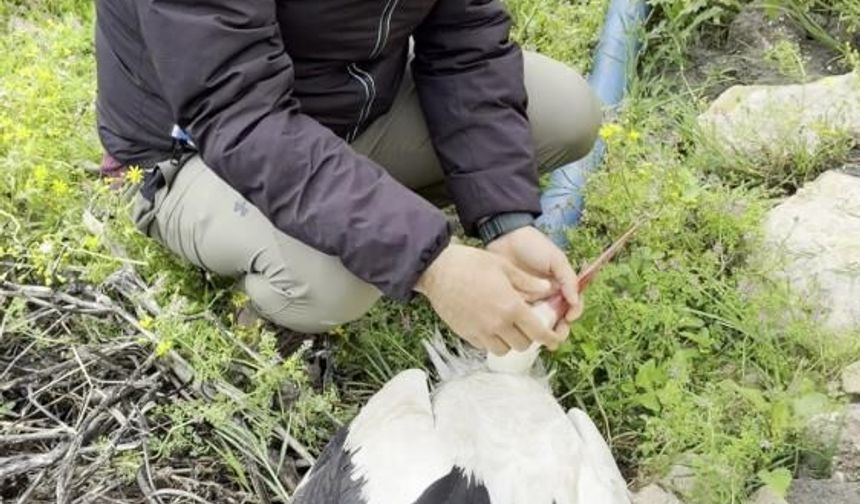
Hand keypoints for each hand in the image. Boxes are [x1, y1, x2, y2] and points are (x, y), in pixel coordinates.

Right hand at [415, 243, 563, 354]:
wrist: (436, 270)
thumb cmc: (470, 263)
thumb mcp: (503, 266)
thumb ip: (527, 282)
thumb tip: (547, 290)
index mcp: (511, 306)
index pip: (538, 332)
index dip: (550, 338)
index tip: (555, 339)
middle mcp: (498, 324)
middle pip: (522, 345)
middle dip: (529, 338)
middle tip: (527, 327)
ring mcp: (480, 331)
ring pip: (504, 349)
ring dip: (510, 341)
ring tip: (508, 327)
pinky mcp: (465, 334)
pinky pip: (485, 346)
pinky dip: (492, 340)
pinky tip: (490, 325)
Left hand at [486, 226, 583, 337]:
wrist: (505, 237)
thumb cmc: (533, 245)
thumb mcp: (555, 259)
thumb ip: (568, 278)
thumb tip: (574, 301)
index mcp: (560, 287)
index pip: (572, 307)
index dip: (572, 315)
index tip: (569, 317)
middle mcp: (546, 297)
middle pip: (556, 320)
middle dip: (556, 330)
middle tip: (553, 335)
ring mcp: (529, 301)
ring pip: (538, 323)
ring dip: (539, 330)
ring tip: (536, 332)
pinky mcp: (513, 303)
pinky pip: (519, 318)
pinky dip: (520, 323)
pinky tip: (519, 325)